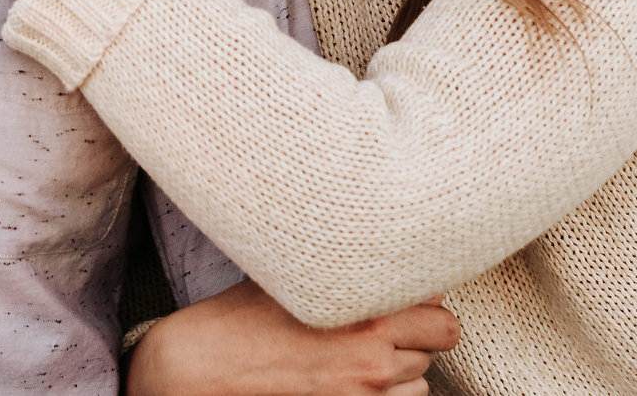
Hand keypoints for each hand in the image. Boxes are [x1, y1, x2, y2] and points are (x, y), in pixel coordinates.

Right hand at [130, 281, 458, 395]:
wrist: (196, 371)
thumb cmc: (238, 319)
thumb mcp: (291, 280)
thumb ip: (343, 270)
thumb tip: (380, 255)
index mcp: (362, 313)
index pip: (439, 310)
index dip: (423, 302)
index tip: (405, 299)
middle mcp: (371, 360)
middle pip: (436, 345)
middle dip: (414, 335)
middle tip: (381, 328)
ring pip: (420, 384)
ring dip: (402, 372)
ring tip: (362, 359)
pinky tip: (353, 382)